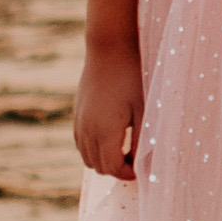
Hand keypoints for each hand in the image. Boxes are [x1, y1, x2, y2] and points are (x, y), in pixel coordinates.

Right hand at [73, 38, 145, 179]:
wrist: (110, 47)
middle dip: (117, 169)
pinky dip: (94, 147)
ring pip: (87, 156)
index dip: (127, 174)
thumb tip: (141, 166)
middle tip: (136, 160)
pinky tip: (112, 137)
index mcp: (104, 130)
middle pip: (98, 166)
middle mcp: (87, 129)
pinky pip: (81, 142)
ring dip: (104, 159)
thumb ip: (142, 140)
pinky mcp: (77, 112)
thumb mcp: (144, 109)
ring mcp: (79, 120)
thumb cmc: (133, 75)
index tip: (142, 169)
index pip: (112, 168)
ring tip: (126, 149)